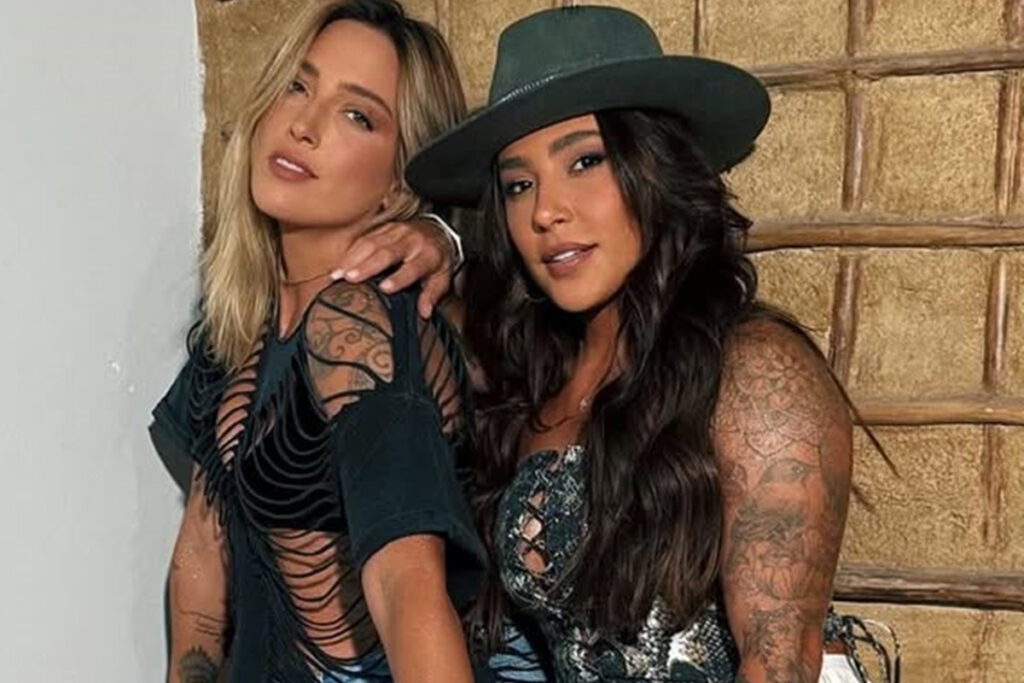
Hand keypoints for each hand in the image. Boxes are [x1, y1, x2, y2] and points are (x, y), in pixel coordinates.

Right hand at [334, 217, 454, 317]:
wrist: (436, 231)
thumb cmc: (436, 261)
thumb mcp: (442, 278)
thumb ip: (432, 295)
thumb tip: (424, 313)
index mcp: (428, 255)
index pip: (413, 267)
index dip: (399, 278)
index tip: (385, 289)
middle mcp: (411, 240)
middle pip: (386, 252)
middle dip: (367, 265)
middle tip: (349, 279)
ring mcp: (396, 231)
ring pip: (371, 243)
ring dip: (352, 259)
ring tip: (337, 274)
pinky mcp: (384, 227)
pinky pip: (364, 238)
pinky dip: (349, 252)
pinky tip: (338, 265)